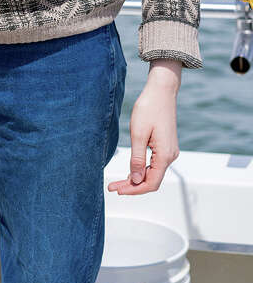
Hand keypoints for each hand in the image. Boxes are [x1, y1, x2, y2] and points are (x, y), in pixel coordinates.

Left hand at [107, 59, 181, 194]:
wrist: (161, 92)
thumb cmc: (148, 109)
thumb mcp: (138, 134)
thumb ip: (137, 159)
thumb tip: (136, 180)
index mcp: (165, 156)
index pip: (151, 183)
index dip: (134, 190)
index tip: (117, 191)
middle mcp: (170, 156)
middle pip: (152, 180)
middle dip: (132, 186)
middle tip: (112, 188)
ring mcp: (169, 152)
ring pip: (152, 173)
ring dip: (136, 179)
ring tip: (118, 182)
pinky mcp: (165, 146)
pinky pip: (154, 164)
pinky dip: (141, 170)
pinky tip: (129, 171)